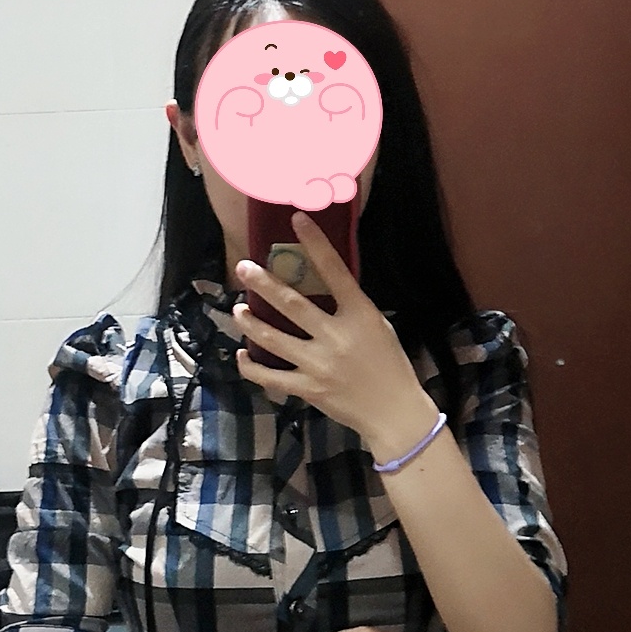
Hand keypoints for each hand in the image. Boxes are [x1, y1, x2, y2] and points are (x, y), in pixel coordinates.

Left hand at [233, 210, 433, 447]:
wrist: (393, 412)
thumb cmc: (390, 365)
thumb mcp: (378, 327)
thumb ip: (351, 308)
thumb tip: (325, 284)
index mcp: (359, 315)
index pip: (335, 271)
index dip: (315, 243)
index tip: (298, 219)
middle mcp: (336, 336)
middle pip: (292, 304)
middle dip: (263, 284)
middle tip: (243, 268)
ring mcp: (319, 364)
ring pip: (274, 338)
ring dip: (250, 322)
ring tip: (237, 309)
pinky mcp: (308, 388)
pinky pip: (271, 376)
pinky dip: (252, 366)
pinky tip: (242, 355)